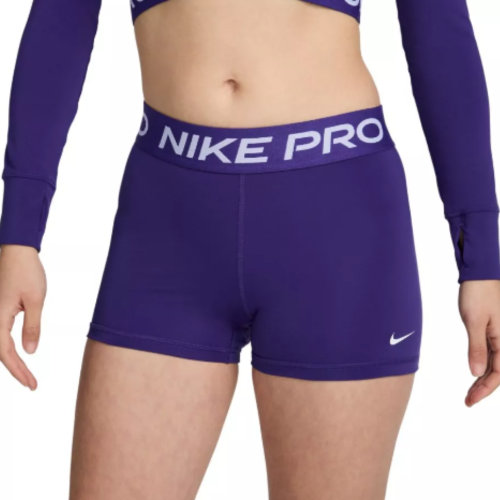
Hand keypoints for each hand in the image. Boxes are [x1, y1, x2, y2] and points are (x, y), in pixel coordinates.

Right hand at [0, 245, 45, 389]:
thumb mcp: (35, 300)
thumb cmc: (27, 272)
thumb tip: (29, 352)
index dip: (18, 371)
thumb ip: (31, 327)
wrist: (16, 250)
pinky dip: (6, 347)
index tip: (31, 384)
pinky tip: (17, 355)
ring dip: (10, 361)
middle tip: (32, 384)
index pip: (5, 353)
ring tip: (26, 374)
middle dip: (15, 370)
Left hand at [459, 280, 499, 406]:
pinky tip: (477, 372)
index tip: (470, 400)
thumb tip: (477, 373)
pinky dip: (484, 364)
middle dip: (484, 388)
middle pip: (499, 371)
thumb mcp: (474, 321)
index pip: (499, 373)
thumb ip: (477, 347)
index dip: (485, 389)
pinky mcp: (495, 330)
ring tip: (470, 391)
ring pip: (496, 363)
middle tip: (468, 401)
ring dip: (484, 378)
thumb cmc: (477, 293)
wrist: (480, 273)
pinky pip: (493, 353)